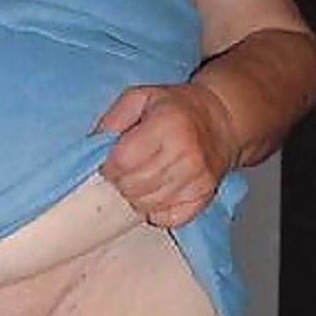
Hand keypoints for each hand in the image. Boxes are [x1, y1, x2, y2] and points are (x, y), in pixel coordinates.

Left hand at [96, 82, 236, 227]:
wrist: (222, 120)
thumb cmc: (178, 108)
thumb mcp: (141, 97)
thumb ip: (113, 118)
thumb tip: (93, 146)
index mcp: (168, 125)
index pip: (123, 161)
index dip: (109, 165)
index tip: (111, 160)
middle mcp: (186, 154)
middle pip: (133, 186)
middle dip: (120, 181)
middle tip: (125, 170)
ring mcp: (197, 179)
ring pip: (147, 205)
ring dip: (136, 196)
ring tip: (141, 178)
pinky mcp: (204, 198)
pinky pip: (168, 218)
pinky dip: (156, 210)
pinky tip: (157, 191)